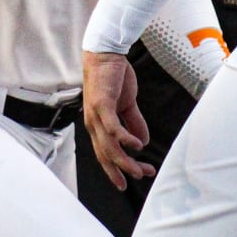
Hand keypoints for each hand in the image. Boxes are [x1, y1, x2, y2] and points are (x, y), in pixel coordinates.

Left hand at [81, 50, 155, 189]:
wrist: (105, 54)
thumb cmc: (114, 78)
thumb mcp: (127, 104)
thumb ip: (134, 122)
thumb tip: (143, 143)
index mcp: (98, 125)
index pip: (105, 154)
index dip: (115, 170)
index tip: (127, 182)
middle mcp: (93, 125)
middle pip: (107, 155)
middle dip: (125, 169)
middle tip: (143, 175)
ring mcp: (96, 116)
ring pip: (109, 147)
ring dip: (126, 160)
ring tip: (140, 169)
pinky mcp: (102, 105)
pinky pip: (113, 128)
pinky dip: (124, 139)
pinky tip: (136, 146)